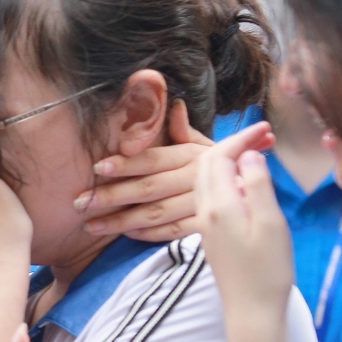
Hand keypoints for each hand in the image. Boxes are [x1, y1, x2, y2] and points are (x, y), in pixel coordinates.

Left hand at [75, 104, 273, 241]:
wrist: (261, 198)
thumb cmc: (229, 169)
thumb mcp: (210, 145)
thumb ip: (185, 131)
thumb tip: (173, 106)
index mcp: (193, 156)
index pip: (154, 159)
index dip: (126, 163)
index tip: (98, 167)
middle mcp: (195, 180)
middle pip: (148, 188)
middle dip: (111, 196)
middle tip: (80, 202)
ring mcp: (200, 206)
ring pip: (156, 213)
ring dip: (121, 221)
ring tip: (91, 225)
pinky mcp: (204, 228)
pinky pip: (173, 232)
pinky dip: (149, 234)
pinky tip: (125, 235)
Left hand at [196, 146, 294, 325]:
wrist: (251, 311)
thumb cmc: (266, 271)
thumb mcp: (271, 222)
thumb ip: (258, 184)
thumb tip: (248, 155)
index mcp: (219, 204)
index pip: (221, 155)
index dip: (242, 137)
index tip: (266, 128)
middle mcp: (204, 210)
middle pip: (208, 163)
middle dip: (234, 144)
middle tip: (265, 138)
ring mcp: (204, 223)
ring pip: (205, 178)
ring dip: (227, 160)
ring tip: (256, 154)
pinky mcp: (209, 235)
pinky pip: (209, 195)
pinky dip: (224, 179)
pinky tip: (244, 184)